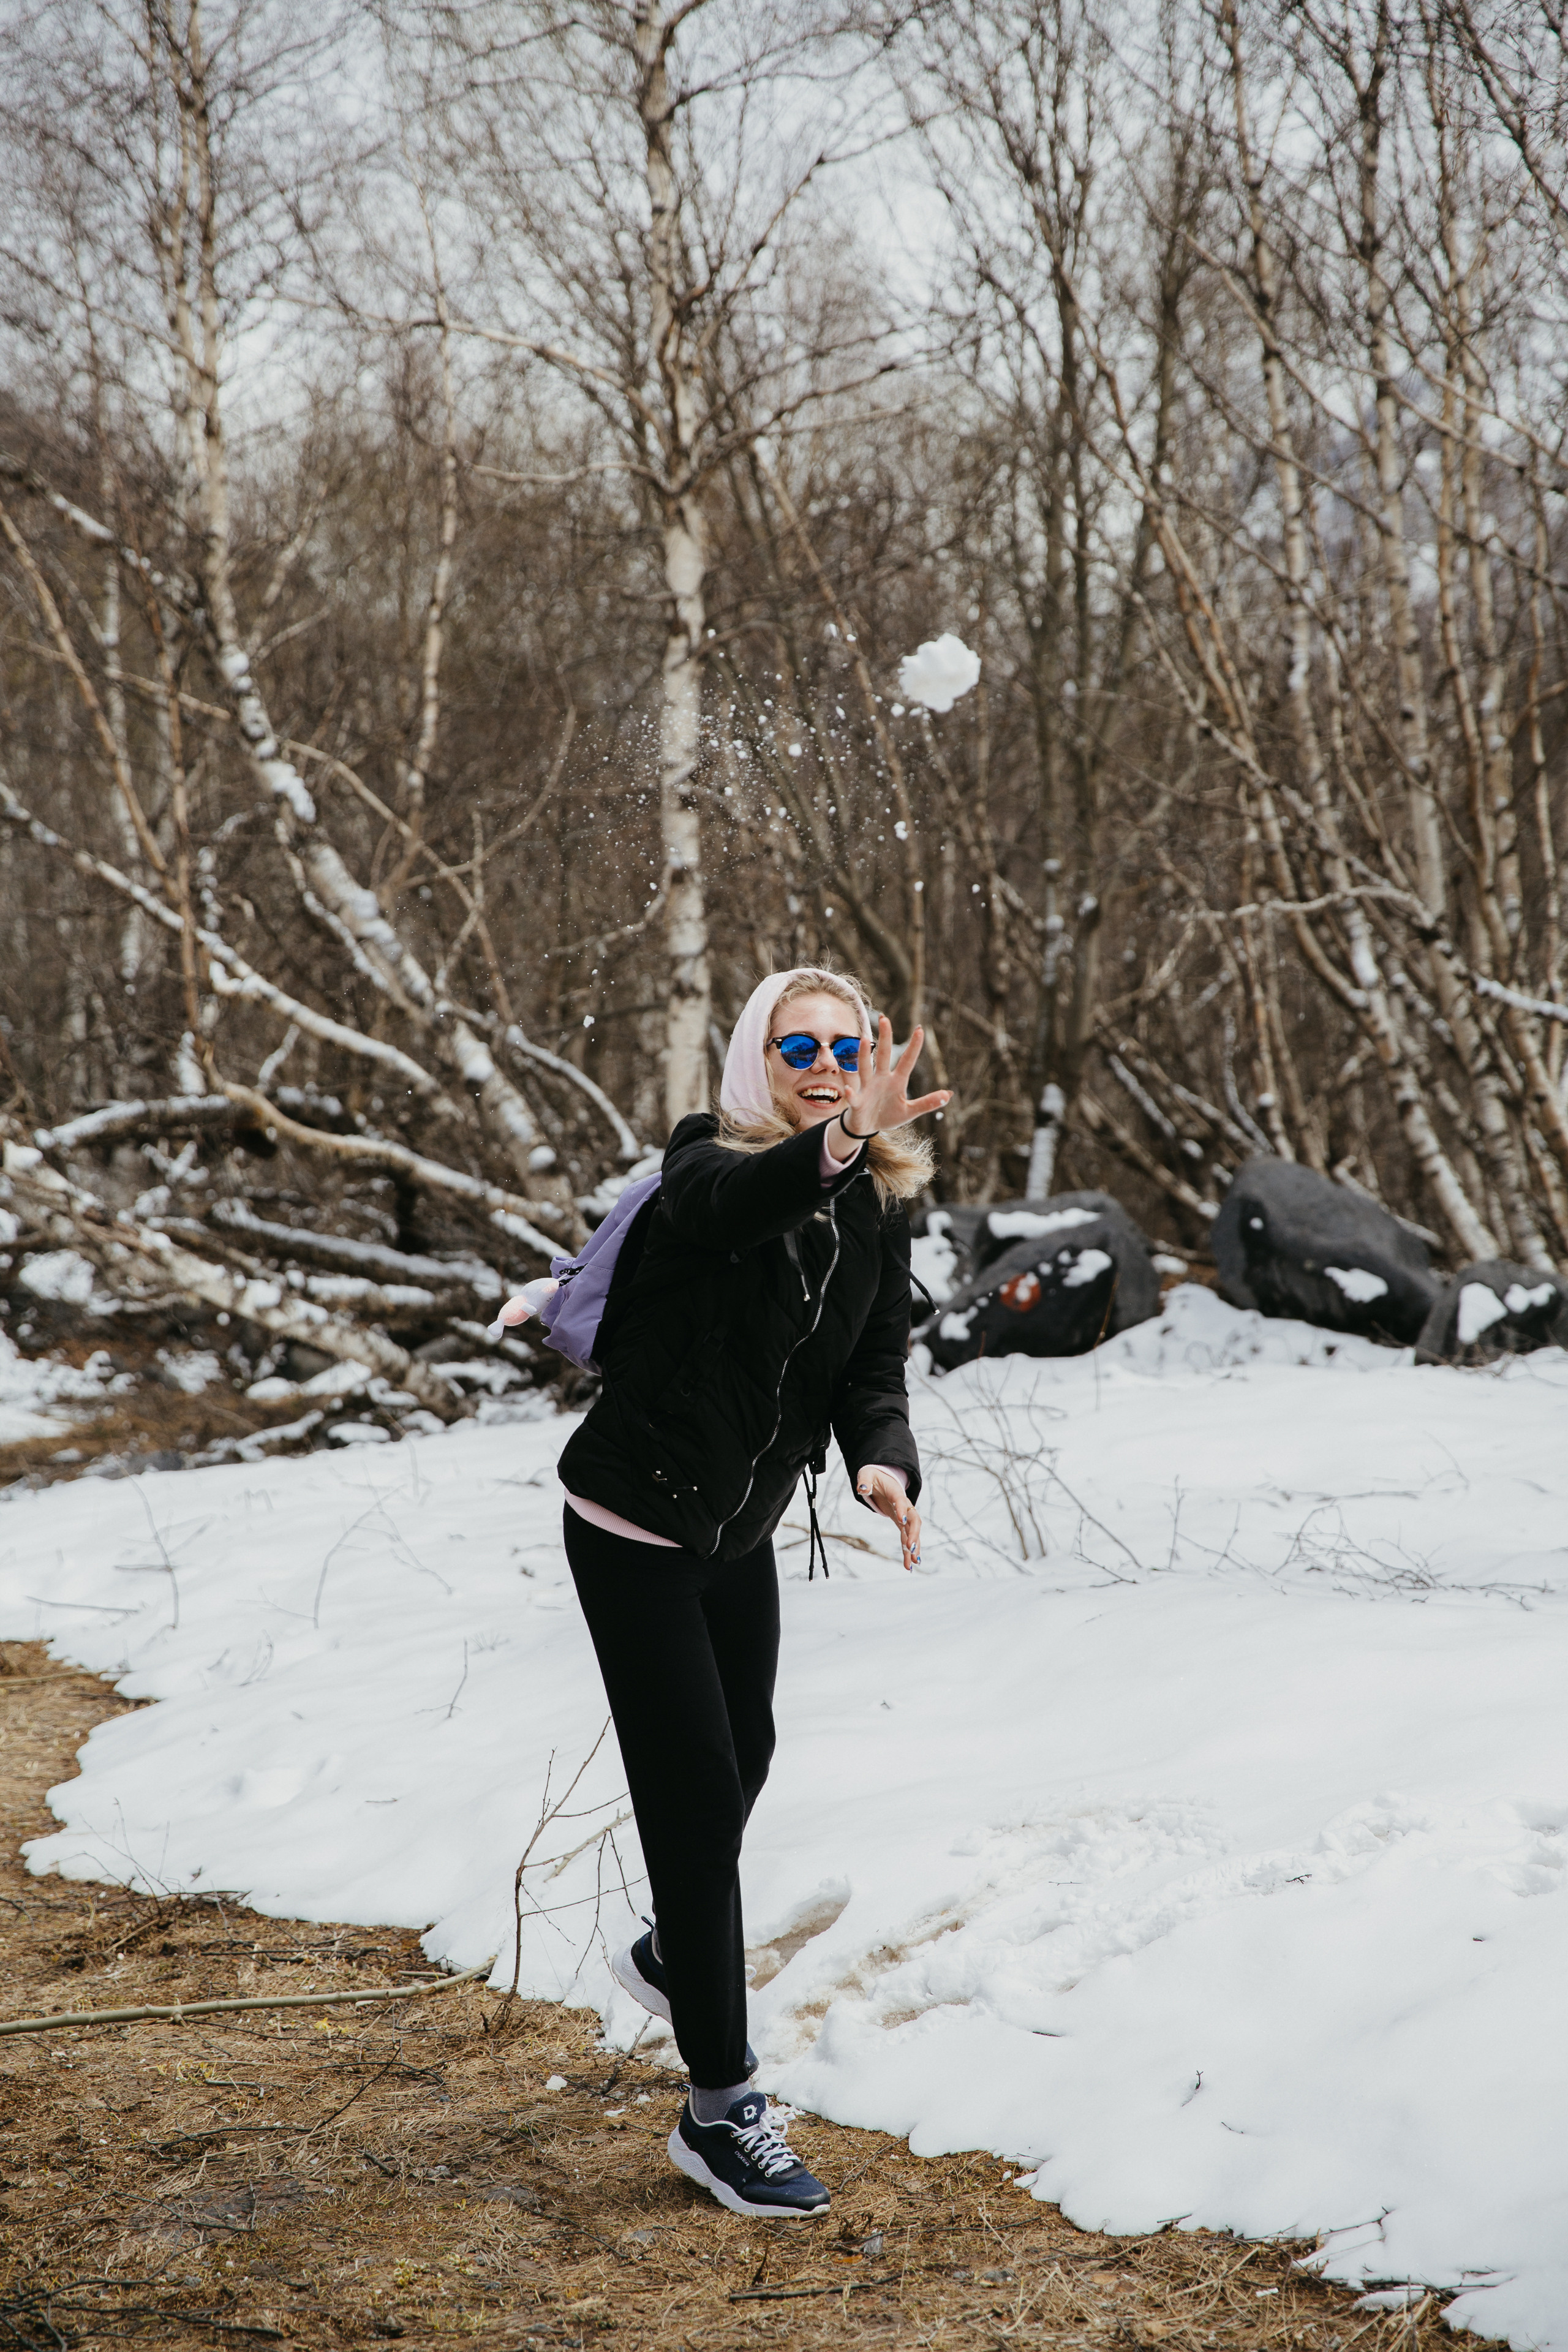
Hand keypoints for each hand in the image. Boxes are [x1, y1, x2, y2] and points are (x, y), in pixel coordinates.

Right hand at [844, 1017, 950, 1137]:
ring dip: (863, 1055)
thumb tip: (948, 1095)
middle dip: (884, 1038)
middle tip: (884, 1018)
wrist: (866, 1127)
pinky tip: (849, 1091)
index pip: (907, 1061)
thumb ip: (927, 1103)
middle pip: (883, 1055)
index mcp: (896, 1081)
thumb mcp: (910, 1111)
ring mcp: (868, 1089)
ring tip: (864, 1040)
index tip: (920, 1029)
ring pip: (865, 1069)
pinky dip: (851, 1094)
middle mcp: (881, 1080)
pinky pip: (854, 1098)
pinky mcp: (858, 1103)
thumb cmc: (888, 1115)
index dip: (913, 1047)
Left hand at [856, 1467, 921, 1570]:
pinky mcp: (901, 1523)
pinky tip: (908, 1565)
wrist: (883, 1478)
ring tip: (913, 1564)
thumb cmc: (874, 1476)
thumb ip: (865, 1481)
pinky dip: (907, 1551)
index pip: (901, 1501)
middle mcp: (904, 1506)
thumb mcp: (867, 1475)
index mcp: (896, 1492)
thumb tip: (862, 1489)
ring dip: (914, 1548)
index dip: (902, 1509)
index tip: (900, 1520)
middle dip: (914, 1535)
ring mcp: (904, 1516)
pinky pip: (906, 1538)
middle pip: (913, 1520)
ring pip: (912, 1532)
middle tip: (911, 1548)